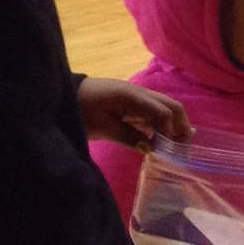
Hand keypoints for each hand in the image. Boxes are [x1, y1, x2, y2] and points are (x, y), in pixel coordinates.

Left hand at [77, 78, 191, 151]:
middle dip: (180, 126)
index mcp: (132, 96)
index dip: (169, 132)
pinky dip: (162, 124)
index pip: (163, 112)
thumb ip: (129, 137)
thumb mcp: (103, 128)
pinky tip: (160, 139)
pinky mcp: (132, 102)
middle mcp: (139, 92)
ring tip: (173, 146)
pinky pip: (154, 111)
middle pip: (172, 106)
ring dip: (173, 125)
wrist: (63, 96)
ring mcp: (136, 95)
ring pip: (166, 108)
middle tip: (180, 148)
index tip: (165, 152)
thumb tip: (152, 149)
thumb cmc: (80, 111)